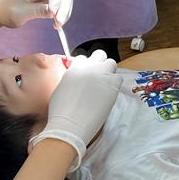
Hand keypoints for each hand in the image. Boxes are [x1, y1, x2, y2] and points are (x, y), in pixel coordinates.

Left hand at [0, 0, 72, 30]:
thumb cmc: (7, 11)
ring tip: (58, 24)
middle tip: (59, 21)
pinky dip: (63, 13)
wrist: (1, 12)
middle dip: (64, 4)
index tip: (54, 11)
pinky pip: (62, 4)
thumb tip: (53, 11)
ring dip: (65, 10)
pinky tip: (57, 24)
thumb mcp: (20, 14)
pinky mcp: (50, 0)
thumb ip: (37, 11)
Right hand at [29, 51, 120, 169]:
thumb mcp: (60, 89)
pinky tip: (109, 93)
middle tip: (98, 76)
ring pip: (111, 63)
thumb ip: (70, 79)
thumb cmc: (61, 112)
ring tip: (105, 85)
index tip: (86, 75)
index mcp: (74, 67)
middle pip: (99, 55)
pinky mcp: (112, 85)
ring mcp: (102, 74)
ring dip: (109, 71)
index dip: (85, 66)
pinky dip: (115, 84)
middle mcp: (89, 67)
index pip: (83, 58)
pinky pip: (118, 78)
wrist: (70, 124)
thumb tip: (76, 80)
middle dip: (99, 63)